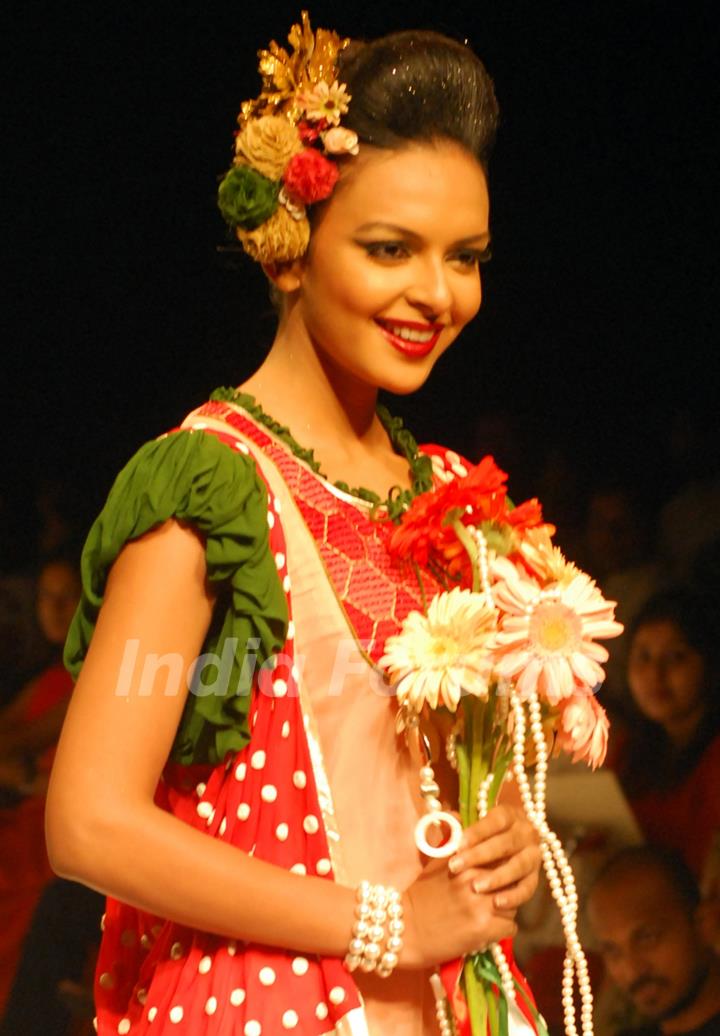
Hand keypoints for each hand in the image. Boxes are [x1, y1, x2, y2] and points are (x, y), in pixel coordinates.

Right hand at [401, 856, 517, 968]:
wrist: (405, 929)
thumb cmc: (421, 895)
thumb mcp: (437, 862)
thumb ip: (457, 845)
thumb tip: (464, 821)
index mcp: (467, 861)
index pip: (502, 857)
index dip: (500, 866)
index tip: (496, 874)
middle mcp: (477, 880)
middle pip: (512, 879)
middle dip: (506, 887)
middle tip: (494, 897)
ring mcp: (482, 904)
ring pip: (514, 903)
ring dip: (505, 910)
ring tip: (488, 914)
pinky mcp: (484, 929)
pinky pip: (511, 927)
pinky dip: (501, 930)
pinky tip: (486, 930)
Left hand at [447, 804, 540, 910]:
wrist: (501, 854)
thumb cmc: (479, 839)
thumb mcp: (470, 829)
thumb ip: (456, 827)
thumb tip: (444, 825)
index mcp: (509, 815)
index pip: (495, 821)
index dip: (477, 832)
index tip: (458, 845)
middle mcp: (525, 833)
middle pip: (506, 843)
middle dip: (480, 855)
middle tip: (456, 866)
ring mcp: (533, 855)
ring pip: (518, 866)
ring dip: (497, 877)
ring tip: (476, 887)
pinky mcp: (534, 878)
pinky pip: (527, 888)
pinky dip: (513, 896)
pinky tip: (497, 902)